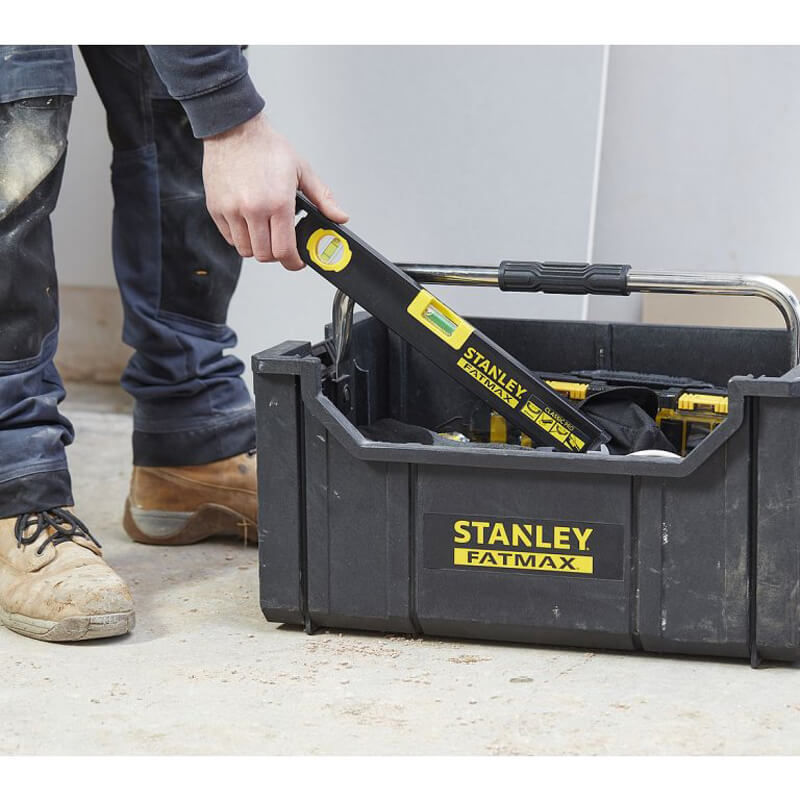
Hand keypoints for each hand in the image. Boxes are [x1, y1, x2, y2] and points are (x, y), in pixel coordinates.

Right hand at [202, 112, 347, 269]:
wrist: (234, 129)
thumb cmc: (266, 147)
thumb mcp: (302, 171)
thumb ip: (322, 198)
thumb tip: (340, 217)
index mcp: (278, 202)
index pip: (285, 250)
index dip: (293, 262)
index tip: (297, 261)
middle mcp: (253, 209)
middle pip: (265, 255)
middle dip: (276, 255)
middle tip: (282, 245)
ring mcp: (232, 210)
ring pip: (246, 250)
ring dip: (258, 247)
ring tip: (265, 232)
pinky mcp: (216, 209)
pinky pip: (229, 238)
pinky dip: (240, 237)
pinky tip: (249, 223)